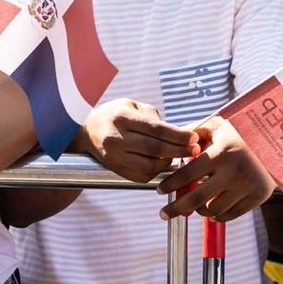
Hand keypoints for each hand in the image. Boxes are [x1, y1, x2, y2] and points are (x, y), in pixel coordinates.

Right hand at [78, 99, 199, 182]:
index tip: (194, 136)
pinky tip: (165, 164)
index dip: (178, 135)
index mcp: (122, 118)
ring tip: (179, 156)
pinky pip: (142, 176)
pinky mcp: (116, 170)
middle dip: (179, 150)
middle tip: (195, 149)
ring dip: (169, 163)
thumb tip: (178, 133)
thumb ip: (153, 118)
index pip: (156, 129)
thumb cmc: (115, 115)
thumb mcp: (131, 106)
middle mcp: (116, 138)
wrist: (87, 132)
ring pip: (150, 166)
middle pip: (155, 149)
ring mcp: (114, 157)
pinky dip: (157, 172)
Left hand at [157, 117, 275, 221]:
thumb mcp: (216, 125)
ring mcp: (247, 186)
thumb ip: (192, 133)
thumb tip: (170, 142)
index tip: (160, 190)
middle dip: (177, 208)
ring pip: (213, 210)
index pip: (188, 174)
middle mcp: (234, 172)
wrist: (276, 141)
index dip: (170, 184)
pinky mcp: (258, 197)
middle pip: (197, 199)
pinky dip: (216, 215)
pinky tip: (210, 208)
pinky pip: (230, 215)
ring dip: (198, 210)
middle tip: (164, 213)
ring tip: (193, 203)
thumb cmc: (240, 131)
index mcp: (221, 152)